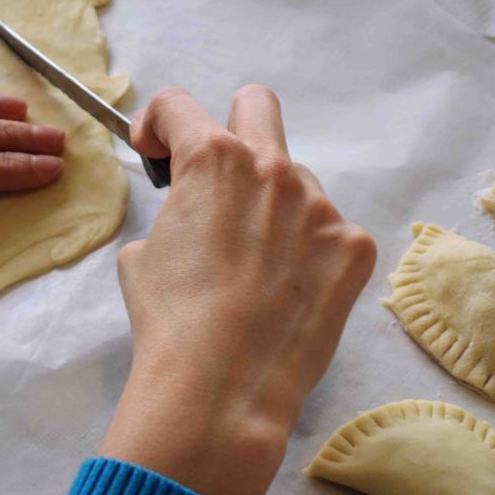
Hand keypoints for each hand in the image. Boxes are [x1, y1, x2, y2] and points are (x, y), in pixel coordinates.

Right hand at [98, 86, 376, 494]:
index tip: (155, 151)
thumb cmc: (171, 322)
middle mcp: (273, 168)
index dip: (157, 124)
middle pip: (256, 105)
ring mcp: (320, 206)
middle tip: (219, 175)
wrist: (224, 389)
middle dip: (231, 126)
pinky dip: (307, 253)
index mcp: (212, 160)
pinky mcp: (354, 246)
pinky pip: (327, 232)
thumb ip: (170, 215)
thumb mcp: (141, 257)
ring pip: (296, 183)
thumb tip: (188, 220)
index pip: (179, 105)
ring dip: (273, 208)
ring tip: (255, 269)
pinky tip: (288, 293)